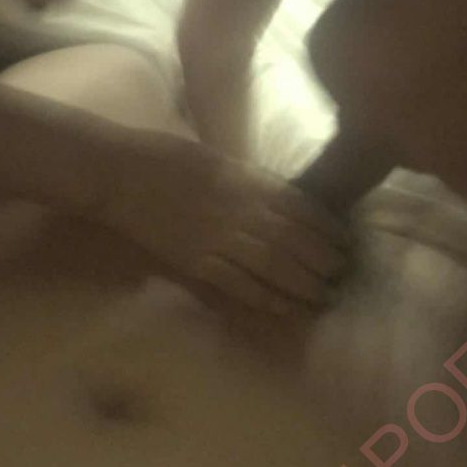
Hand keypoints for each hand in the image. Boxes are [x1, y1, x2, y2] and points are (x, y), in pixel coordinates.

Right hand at [97, 127, 349, 313]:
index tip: (346, 244)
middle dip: (324, 263)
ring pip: (273, 268)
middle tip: (342, 278)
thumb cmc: (168, 157)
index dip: (329, 230)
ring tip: (323, 298)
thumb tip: (285, 201)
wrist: (120, 174)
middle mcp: (241, 212)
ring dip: (302, 286)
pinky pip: (237, 285)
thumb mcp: (221, 160)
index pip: (304, 210)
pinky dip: (264, 299)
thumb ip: (254, 182)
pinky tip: (283, 308)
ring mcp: (218, 240)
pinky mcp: (195, 262)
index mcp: (249, 182)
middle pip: (295, 243)